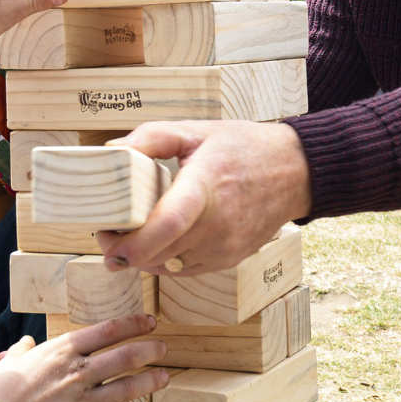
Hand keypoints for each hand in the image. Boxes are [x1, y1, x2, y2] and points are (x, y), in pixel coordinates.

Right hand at [0, 316, 169, 401]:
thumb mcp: (8, 363)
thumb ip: (22, 351)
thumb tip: (25, 343)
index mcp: (62, 352)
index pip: (107, 331)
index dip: (133, 324)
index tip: (149, 322)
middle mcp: (79, 373)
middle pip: (126, 356)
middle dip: (150, 350)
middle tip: (162, 348)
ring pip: (129, 387)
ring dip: (151, 381)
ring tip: (165, 377)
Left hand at [94, 121, 311, 274]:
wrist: (294, 172)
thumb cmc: (242, 148)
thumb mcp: (195, 131)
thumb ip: (150, 138)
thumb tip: (111, 153)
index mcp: (205, 187)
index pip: (168, 224)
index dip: (133, 242)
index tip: (107, 240)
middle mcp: (217, 225)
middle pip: (158, 252)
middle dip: (123, 249)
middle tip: (106, 233)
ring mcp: (224, 248)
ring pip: (166, 266)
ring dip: (142, 256)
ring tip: (130, 233)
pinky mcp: (227, 261)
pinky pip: (183, 270)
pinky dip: (163, 259)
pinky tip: (158, 240)